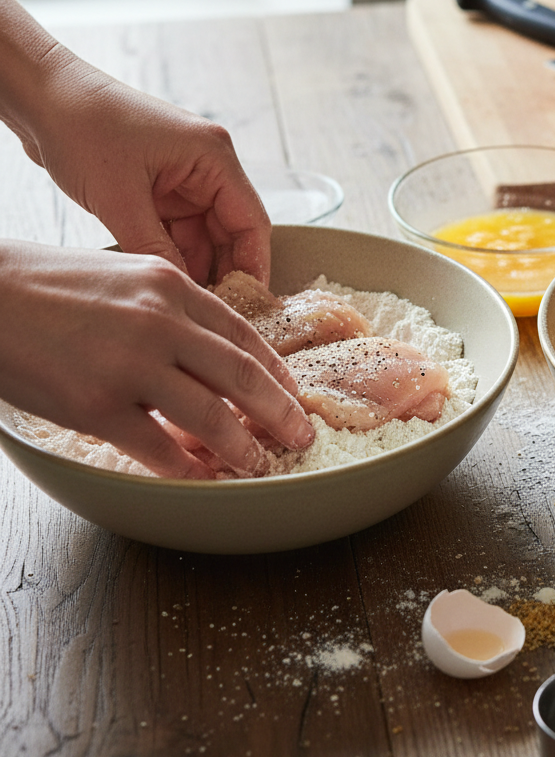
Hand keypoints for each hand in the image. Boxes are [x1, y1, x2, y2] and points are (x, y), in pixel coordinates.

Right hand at [0, 242, 314, 478]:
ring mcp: (130, 365)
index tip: (292, 394)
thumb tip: (211, 353)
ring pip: (210, 417)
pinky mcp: (96, 406)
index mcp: (172, 286)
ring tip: (258, 465)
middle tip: (301, 435)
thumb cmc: (50, 286)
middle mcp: (161, 322)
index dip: (275, 371)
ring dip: (242, 448)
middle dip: (280, 412)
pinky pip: (159, 448)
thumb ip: (172, 309)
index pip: (244, 335)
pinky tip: (203, 479)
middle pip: (243, 376)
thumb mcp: (126, 277)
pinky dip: (188, 470)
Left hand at [18, 54, 269, 284]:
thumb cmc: (81, 125)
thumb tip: (184, 291)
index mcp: (213, 156)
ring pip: (204, 235)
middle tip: (217, 310)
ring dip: (196, 264)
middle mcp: (206, 166)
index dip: (253, 265)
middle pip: (232, 231)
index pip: (250, 221)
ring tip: (189, 300)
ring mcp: (183, 177)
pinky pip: (178, 230)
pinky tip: (169, 279)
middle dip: (224, 270)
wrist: (41, 96)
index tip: (249, 303)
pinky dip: (174, 254)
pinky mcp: (160, 187)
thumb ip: (156, 249)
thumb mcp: (119, 198)